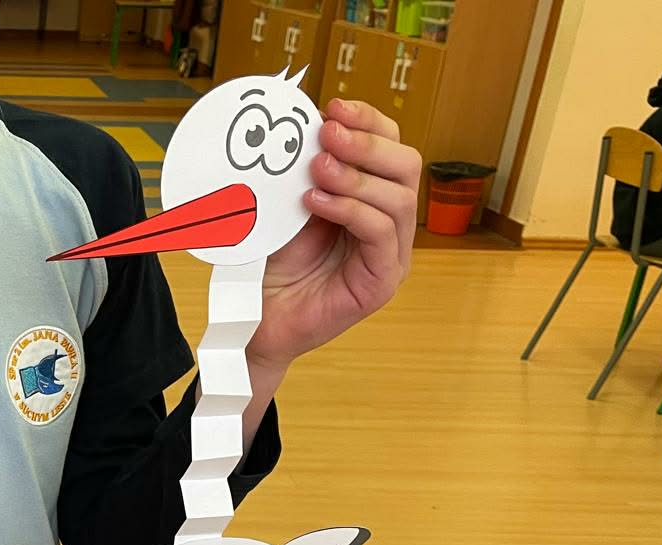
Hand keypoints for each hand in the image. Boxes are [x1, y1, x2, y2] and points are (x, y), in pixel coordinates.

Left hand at [246, 98, 420, 382]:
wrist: (255, 320)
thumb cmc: (272, 263)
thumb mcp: (287, 204)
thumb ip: (303, 168)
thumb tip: (306, 122)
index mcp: (373, 198)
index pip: (390, 146)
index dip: (368, 121)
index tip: (332, 106)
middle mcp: (390, 224)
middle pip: (406, 165)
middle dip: (367, 143)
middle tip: (327, 134)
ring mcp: (391, 254)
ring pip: (399, 198)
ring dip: (356, 176)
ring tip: (316, 169)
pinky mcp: (381, 281)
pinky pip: (381, 233)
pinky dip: (351, 210)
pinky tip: (316, 201)